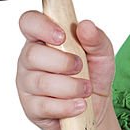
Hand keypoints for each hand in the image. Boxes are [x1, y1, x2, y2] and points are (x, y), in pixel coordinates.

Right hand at [15, 11, 115, 129]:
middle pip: (32, 55)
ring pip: (41, 82)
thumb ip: (96, 38)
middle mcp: (30, 59)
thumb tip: (86, 25)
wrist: (96, 106)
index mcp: (43, 38)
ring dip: (71, 87)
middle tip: (81, 67)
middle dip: (63, 62)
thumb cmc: (93, 73)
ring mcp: (27, 84)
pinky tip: (79, 104)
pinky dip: (67, 106)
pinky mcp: (31, 107)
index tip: (62, 36)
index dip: (41, 26)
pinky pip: (44, 106)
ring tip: (86, 89)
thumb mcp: (102, 53)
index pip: (29, 22)